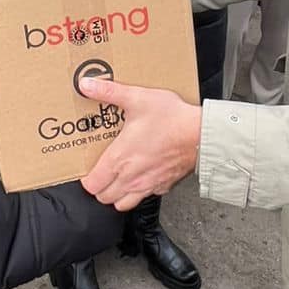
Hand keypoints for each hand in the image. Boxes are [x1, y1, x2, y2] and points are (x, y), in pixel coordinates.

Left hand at [79, 78, 201, 209]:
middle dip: (99, 186)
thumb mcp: (137, 98)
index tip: (87, 167)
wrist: (202, 134)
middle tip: (101, 170)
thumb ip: (108, 92)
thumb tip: (86, 84)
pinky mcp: (162, 186)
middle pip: (103, 197)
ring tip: (118, 177)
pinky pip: (144, 197)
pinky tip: (142, 175)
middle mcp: (130, 177)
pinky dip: (138, 192)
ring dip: (116, 194)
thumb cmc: (171, 119)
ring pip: (122, 204)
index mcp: (119, 159)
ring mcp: (147, 185)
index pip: (91, 184)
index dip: (86, 178)